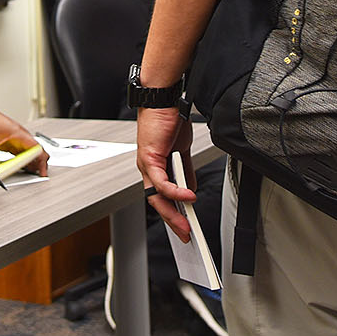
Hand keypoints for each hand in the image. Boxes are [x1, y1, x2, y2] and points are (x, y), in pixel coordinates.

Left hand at [0, 100, 48, 176]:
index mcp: (17, 133)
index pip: (36, 148)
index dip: (41, 161)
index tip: (42, 173)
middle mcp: (20, 135)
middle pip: (37, 151)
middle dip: (40, 164)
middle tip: (38, 176)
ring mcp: (17, 138)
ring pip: (32, 152)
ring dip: (33, 163)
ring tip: (33, 175)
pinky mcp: (13, 141)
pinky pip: (24, 152)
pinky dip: (26, 161)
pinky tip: (24, 168)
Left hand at [136, 107, 194, 240]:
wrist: (163, 100)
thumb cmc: (169, 120)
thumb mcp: (181, 151)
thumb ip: (185, 171)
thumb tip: (190, 188)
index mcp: (154, 168)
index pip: (161, 198)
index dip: (172, 214)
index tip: (183, 227)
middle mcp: (147, 169)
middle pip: (157, 203)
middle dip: (173, 221)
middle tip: (186, 235)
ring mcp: (146, 165)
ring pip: (157, 197)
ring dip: (174, 213)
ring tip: (187, 223)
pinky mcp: (150, 158)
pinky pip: (162, 182)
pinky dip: (176, 192)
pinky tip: (189, 198)